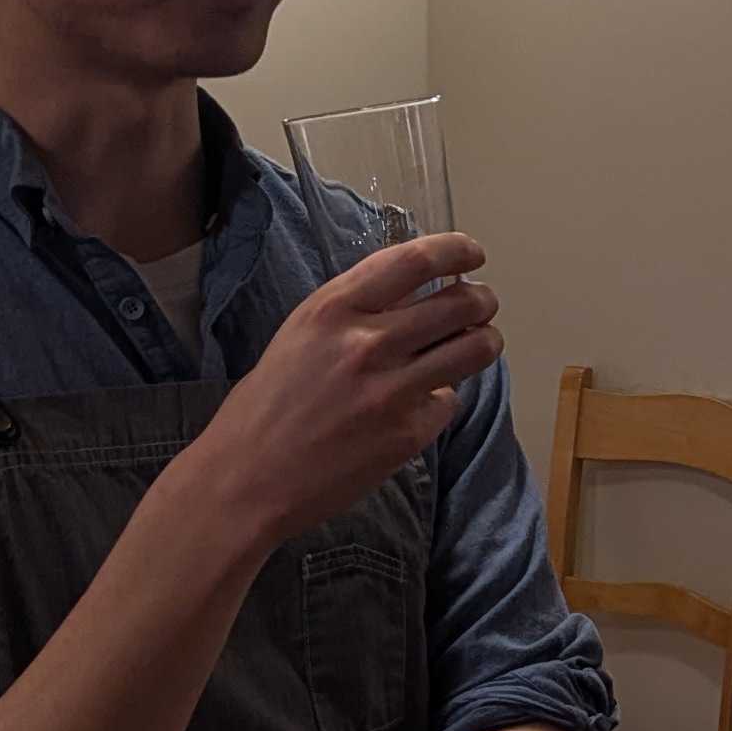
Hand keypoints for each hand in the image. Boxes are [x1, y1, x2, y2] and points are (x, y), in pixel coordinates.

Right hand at [177, 234, 501, 554]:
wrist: (245, 480)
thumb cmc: (267, 406)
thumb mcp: (301, 335)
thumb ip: (356, 311)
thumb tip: (415, 293)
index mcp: (333, 309)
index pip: (415, 260)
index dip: (456, 250)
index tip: (473, 255)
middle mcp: (367, 343)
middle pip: (459, 303)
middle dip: (482, 300)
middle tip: (483, 305)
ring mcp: (391, 391)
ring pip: (474, 349)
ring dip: (486, 341)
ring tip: (479, 343)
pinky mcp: (407, 435)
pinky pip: (448, 402)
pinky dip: (441, 401)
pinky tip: (415, 406)